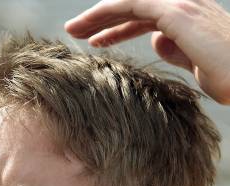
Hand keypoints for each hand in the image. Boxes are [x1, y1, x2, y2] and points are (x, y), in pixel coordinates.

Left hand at [65, 0, 229, 103]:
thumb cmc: (229, 75)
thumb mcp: (196, 64)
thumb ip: (177, 50)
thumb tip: (156, 41)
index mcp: (188, 17)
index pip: (145, 16)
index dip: (118, 27)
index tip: (96, 41)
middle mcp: (184, 4)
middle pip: (133, 7)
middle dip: (102, 19)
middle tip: (75, 32)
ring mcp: (181, 4)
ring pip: (129, 3)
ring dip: (98, 16)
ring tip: (73, 31)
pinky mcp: (177, 12)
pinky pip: (134, 6)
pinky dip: (110, 14)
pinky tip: (93, 30)